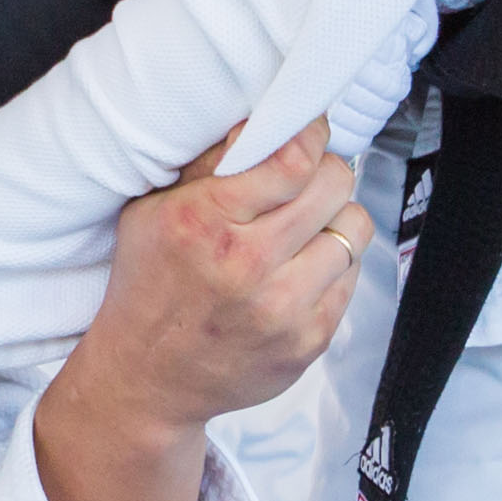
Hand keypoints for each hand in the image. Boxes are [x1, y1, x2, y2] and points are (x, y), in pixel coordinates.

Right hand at [76, 126, 364, 432]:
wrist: (147, 381)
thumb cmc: (149, 286)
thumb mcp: (153, 211)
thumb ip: (211, 164)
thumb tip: (266, 120)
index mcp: (205, 222)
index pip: (294, 159)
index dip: (311, 134)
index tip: (309, 131)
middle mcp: (248, 266)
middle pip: (335, 184)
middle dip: (323, 173)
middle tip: (303, 181)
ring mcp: (284, 309)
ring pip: (354, 228)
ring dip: (334, 219)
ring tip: (303, 229)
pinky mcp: (309, 341)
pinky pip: (352, 277)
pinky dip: (331, 265)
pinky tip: (298, 271)